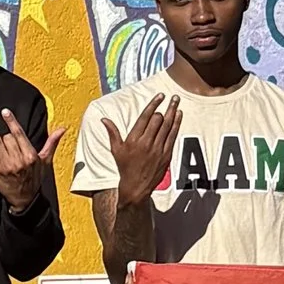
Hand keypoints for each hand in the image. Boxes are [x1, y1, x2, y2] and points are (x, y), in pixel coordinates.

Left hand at [0, 107, 62, 211]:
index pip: (19, 135)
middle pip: (7, 138)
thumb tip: (62, 129)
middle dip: (1, 129)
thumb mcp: (46, 161)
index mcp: (31, 156)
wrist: (24, 199)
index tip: (5, 112)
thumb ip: (52, 143)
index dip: (11, 122)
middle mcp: (19, 160)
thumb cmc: (35, 178)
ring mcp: (7, 165)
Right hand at [104, 92, 181, 206]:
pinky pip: (173, 136)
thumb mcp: (116, 150)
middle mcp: (146, 143)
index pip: (145, 117)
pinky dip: (176, 124)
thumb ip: (112, 132)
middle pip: (158, 120)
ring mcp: (157, 149)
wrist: (136, 187)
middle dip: (164, 107)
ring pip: (167, 126)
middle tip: (170, 97)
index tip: (159, 96)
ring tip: (176, 101)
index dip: (153, 104)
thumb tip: (104, 119)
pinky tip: (179, 115)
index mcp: (133, 140)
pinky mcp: (166, 155)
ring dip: (173, 112)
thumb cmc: (125, 168)